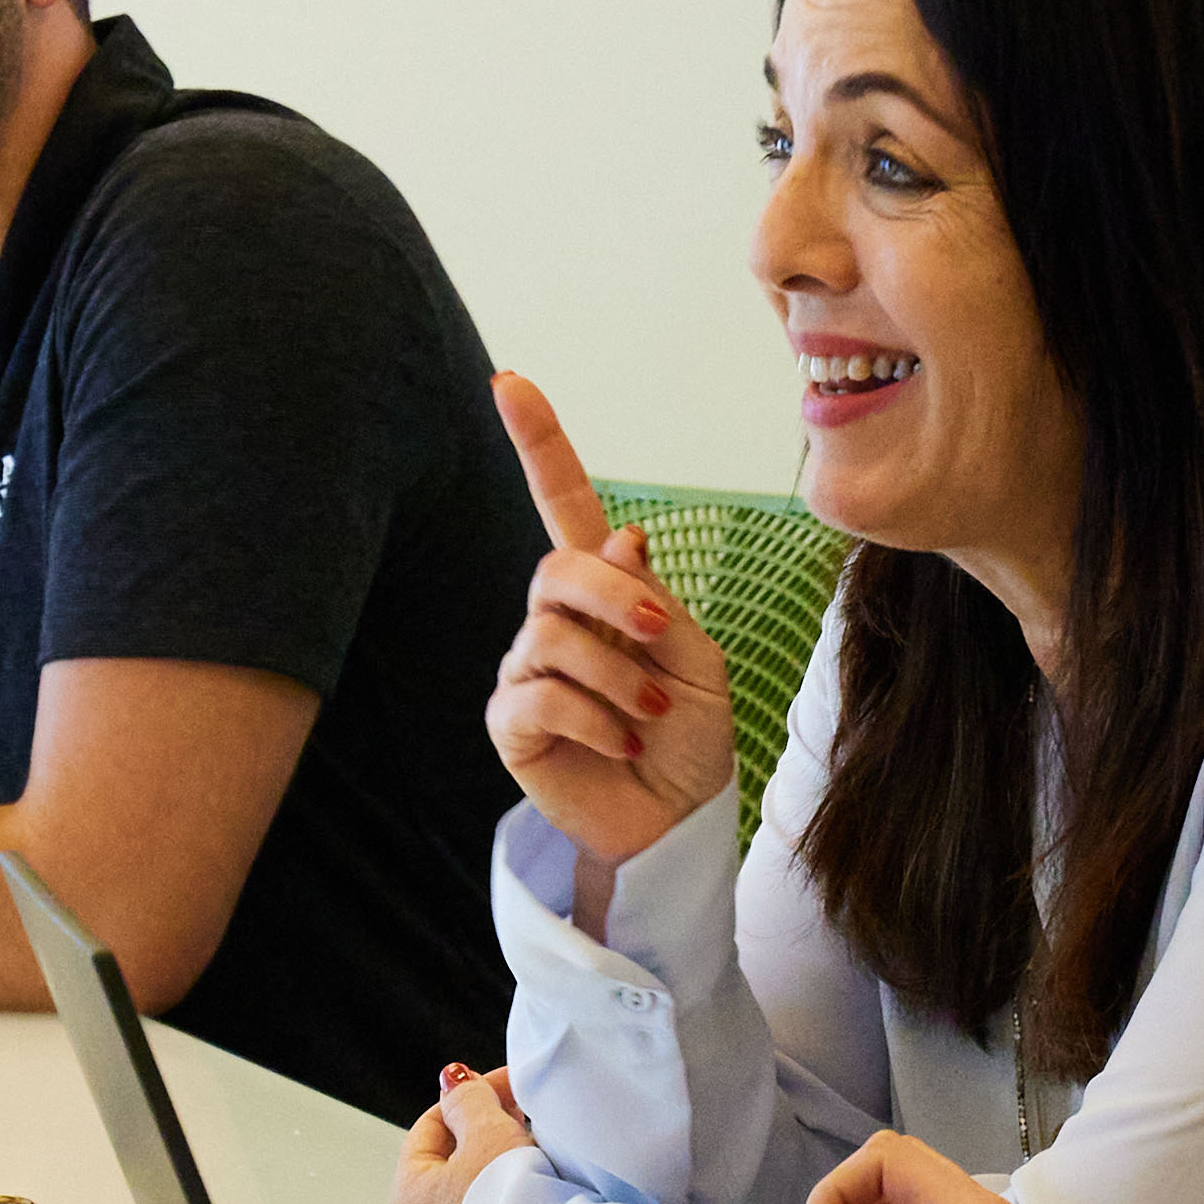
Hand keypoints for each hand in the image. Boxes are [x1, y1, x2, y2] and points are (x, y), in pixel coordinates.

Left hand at [392, 1061, 532, 1203]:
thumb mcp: (490, 1135)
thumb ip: (468, 1101)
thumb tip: (453, 1084)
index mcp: (407, 1196)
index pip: (431, 1128)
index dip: (470, 1098)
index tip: (504, 1087)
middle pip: (449, 1168)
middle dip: (487, 1136)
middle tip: (525, 1118)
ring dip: (500, 1178)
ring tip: (539, 1162)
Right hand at [479, 376, 730, 891]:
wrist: (678, 821)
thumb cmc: (690, 737)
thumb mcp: (696, 658)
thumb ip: (654, 598)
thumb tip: (618, 536)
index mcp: (606, 589)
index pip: (563, 502)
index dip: (538, 443)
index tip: (507, 382)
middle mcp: (556, 619)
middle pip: (558, 567)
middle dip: (615, 598)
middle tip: (661, 638)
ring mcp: (526, 668)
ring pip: (551, 635)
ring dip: (617, 676)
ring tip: (651, 716)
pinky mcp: (510, 722)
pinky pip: (538, 694)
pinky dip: (594, 719)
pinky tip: (620, 744)